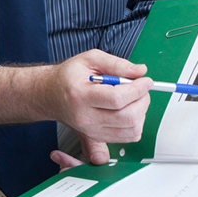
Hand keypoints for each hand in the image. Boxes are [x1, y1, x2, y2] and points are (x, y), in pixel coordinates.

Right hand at [48, 50, 150, 164]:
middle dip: (142, 100)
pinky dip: (136, 123)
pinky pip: (128, 137)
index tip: (146, 81)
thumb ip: (115, 63)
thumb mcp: (89, 59)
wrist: (51, 95)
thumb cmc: (69, 76)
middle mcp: (86, 117)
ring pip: (131, 129)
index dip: (138, 89)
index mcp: (81, 96)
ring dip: (141, 112)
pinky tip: (129, 109)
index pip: (116, 99)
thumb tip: (140, 71)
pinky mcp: (99, 137)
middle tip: (142, 88)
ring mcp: (92, 130)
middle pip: (127, 117)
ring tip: (134, 98)